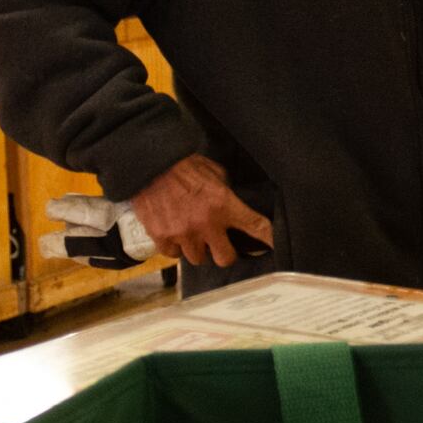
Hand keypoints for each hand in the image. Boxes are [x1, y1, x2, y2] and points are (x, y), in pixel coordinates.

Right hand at [129, 154, 274, 269]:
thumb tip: (235, 206)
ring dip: (198, 249)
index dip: (268, 239)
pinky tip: (175, 234)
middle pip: (225, 258)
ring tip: (193, 234)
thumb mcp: (214, 173)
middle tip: (220, 244)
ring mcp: (182, 233)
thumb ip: (226, 194)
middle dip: (224, 252)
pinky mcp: (161, 237)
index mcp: (224, 204)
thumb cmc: (183, 165)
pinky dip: (175, 247)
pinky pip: (174, 254)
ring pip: (198, 258)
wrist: (149, 164)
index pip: (255, 226)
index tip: (273, 246)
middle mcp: (205, 223)